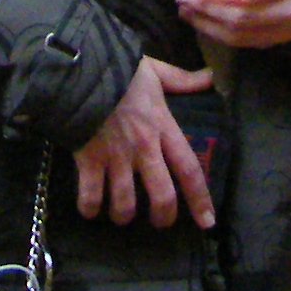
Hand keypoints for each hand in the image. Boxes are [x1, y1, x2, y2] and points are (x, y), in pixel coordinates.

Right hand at [72, 55, 216, 229]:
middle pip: (162, 196)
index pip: (189, 169)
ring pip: (125, 204)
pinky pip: (90, 196)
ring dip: (124, 215)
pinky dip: (89, 208)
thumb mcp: (155, 71)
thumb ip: (182, 79)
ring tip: (123, 214)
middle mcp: (143, 148)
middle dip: (163, 217)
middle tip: (160, 222)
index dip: (200, 199)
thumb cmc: (118, 70)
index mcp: (163, 128)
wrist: (79, 68)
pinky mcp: (88, 160)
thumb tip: (210, 76)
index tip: (207, 222)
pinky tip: (90, 209)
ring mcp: (115, 157)